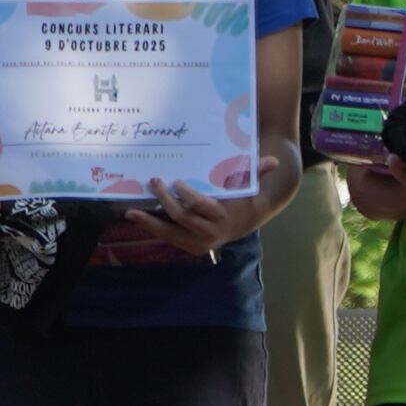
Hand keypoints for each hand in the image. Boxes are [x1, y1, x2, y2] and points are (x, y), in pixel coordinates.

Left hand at [129, 164, 283, 255]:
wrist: (240, 226)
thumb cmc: (240, 201)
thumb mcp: (248, 188)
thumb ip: (257, 173)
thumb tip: (274, 160)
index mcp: (222, 217)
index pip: (202, 207)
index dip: (188, 196)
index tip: (177, 182)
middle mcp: (209, 233)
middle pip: (182, 217)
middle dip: (166, 200)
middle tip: (154, 182)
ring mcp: (196, 242)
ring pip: (170, 232)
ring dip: (149, 221)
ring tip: (131, 212)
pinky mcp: (187, 246)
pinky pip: (166, 237)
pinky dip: (151, 227)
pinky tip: (136, 217)